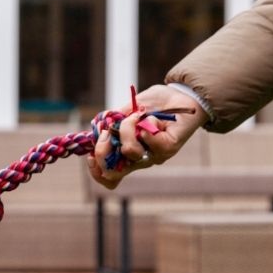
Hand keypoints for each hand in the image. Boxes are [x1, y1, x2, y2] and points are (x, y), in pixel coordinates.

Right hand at [88, 84, 208, 189]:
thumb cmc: (155, 103)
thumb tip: (99, 128)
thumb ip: (113, 121)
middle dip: (102, 150)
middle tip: (108, 132)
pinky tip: (152, 118)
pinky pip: (148, 139)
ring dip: (127, 128)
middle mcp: (139, 159)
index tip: (91, 155)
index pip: (109, 177)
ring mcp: (153, 156)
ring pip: (129, 151)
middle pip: (112, 173)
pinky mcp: (168, 148)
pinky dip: (145, 124)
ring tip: (137, 115)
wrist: (182, 95)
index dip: (96, 172)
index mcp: (126, 154)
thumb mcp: (127, 109)